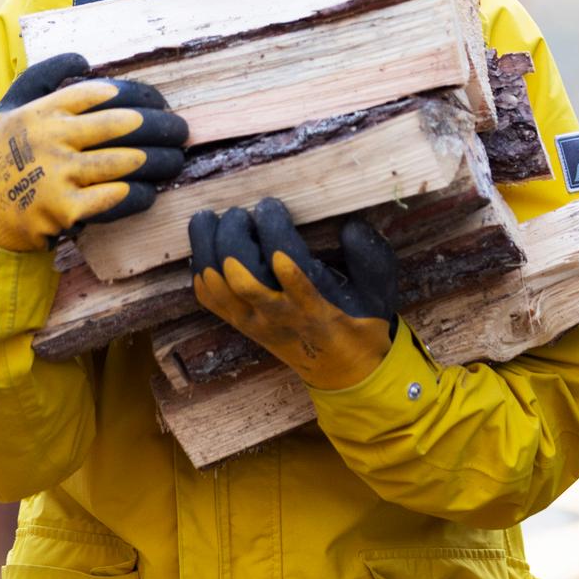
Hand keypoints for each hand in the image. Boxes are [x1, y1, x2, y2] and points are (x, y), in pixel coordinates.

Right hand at [0, 52, 188, 252]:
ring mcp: (58, 174)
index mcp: (44, 110)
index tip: (159, 100)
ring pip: (125, 161)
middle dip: (161, 126)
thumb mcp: (10, 106)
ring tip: (177, 159)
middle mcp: (52, 138)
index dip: (139, 94)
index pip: (103, 92)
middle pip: (122, 124)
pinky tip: (152, 191)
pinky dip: (138, 194)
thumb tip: (82, 56)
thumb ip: (43, 76)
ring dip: (160, 161)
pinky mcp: (65, 210)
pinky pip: (114, 198)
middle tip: (182, 130)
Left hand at [188, 196, 400, 390]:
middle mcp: (276, 313)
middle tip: (240, 212)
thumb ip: (368, 255)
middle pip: (237, 270)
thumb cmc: (361, 323)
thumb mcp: (378, 289)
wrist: (345, 373)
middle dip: (231, 232)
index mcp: (312, 302)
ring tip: (209, 219)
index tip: (271, 205)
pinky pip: (208, 298)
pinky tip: (204, 246)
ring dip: (206, 246)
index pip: (282, 258)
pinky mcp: (240, 324)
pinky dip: (199, 268)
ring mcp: (253, 321)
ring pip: (215, 282)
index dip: (271, 226)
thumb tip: (350, 224)